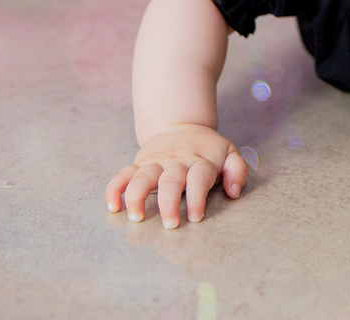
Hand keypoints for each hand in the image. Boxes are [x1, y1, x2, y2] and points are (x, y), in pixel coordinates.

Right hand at [105, 123, 248, 228]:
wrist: (182, 124)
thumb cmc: (208, 148)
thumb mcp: (230, 153)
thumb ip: (237, 171)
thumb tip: (233, 192)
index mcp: (199, 161)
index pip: (198, 178)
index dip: (197, 198)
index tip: (195, 217)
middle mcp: (176, 161)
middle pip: (170, 180)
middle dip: (169, 203)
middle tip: (170, 224)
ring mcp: (156, 162)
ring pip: (143, 176)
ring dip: (137, 196)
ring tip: (135, 217)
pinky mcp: (140, 163)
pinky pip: (123, 174)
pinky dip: (115, 188)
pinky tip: (112, 205)